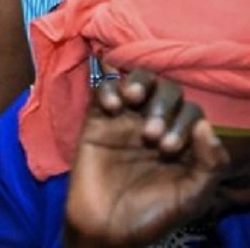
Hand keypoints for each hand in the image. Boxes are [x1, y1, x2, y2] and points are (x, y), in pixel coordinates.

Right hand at [65, 71, 228, 246]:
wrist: (107, 227)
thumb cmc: (153, 214)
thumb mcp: (192, 196)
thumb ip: (210, 164)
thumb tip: (205, 126)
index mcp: (183, 141)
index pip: (191, 112)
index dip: (184, 122)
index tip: (169, 149)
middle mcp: (156, 124)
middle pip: (167, 91)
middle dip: (164, 106)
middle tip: (151, 136)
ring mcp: (126, 120)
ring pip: (138, 81)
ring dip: (139, 84)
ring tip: (134, 99)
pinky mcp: (97, 120)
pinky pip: (103, 89)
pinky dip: (109, 89)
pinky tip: (113, 107)